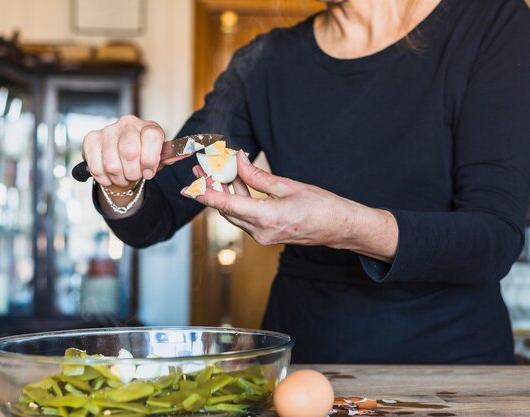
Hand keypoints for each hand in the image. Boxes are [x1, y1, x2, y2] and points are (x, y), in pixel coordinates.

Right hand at [82, 115, 164, 188]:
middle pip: (129, 152)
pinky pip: (96, 167)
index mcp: (148, 126)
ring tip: (123, 177)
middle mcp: (128, 123)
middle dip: (132, 173)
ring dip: (119, 178)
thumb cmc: (142, 159)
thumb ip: (169, 156)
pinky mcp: (91, 139)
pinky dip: (104, 178)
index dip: (150, 160)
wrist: (122, 161)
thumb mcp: (159, 158)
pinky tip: (110, 176)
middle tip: (134, 176)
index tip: (148, 172)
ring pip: (111, 164)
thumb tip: (186, 152)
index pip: (152, 137)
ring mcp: (108, 130)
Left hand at [184, 151, 398, 261]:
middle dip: (212, 189)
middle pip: (226, 209)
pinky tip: (235, 183)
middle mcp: (260, 232)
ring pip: (234, 213)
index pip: (226, 206)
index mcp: (266, 218)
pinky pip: (245, 217)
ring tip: (214, 172)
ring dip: (224, 194)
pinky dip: (238, 200)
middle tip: (201, 168)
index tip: (188, 186)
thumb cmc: (322, 206)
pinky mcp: (266, 234)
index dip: (205, 195)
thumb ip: (258, 176)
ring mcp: (263, 236)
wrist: (340, 228)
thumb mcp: (288, 186)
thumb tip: (238, 161)